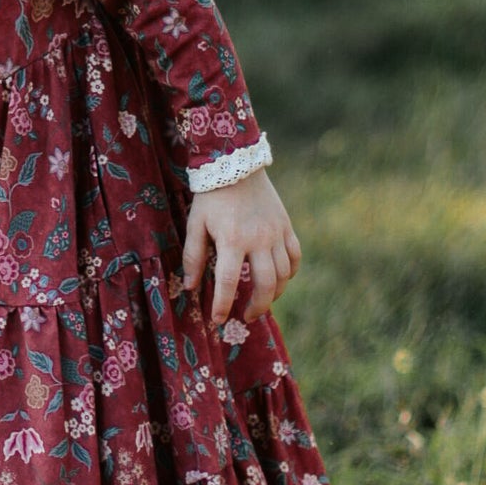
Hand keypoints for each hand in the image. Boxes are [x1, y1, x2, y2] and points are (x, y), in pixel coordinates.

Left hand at [182, 168, 300, 324]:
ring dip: (274, 294)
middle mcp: (258, 239)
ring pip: (283, 274)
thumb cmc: (211, 197)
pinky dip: (289, 273)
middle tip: (246, 317)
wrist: (236, 164)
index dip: (223, 305)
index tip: (218, 320)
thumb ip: (193, 257)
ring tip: (261, 302)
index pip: (228, 283)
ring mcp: (276, 233)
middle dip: (257, 307)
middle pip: (266, 284)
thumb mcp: (195, 224)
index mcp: (232, 239)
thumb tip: (191, 288)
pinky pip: (294, 256)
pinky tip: (279, 280)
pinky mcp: (286, 226)